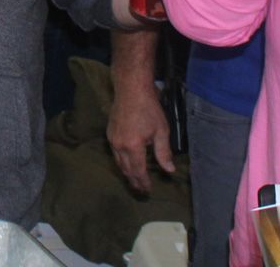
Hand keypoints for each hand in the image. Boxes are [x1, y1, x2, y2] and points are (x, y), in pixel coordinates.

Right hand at [107, 75, 174, 194]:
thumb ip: (164, 152)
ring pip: (119, 162)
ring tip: (134, 179)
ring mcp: (112, 139)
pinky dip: (122, 162)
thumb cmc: (149, 109)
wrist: (131, 90)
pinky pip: (115, 153)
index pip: (138, 171)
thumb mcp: (161, 131)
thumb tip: (169, 170)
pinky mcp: (109, 133)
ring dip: (127, 172)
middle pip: (126, 169)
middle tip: (141, 190)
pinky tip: (128, 162)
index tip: (148, 190)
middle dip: (134, 181)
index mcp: (133, 147)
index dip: (143, 182)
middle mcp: (119, 146)